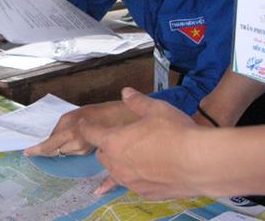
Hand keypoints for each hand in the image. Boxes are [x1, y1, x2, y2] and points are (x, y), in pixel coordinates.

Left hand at [24, 100, 133, 156]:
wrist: (112, 120)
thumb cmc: (89, 114)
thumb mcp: (69, 116)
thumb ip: (57, 129)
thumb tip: (48, 140)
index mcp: (69, 132)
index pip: (48, 146)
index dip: (36, 150)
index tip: (26, 152)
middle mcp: (75, 145)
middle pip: (54, 152)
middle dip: (47, 148)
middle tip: (44, 142)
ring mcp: (81, 151)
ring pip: (62, 152)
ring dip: (60, 146)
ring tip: (70, 133)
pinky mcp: (86, 154)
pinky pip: (71, 152)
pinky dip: (68, 147)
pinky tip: (76, 138)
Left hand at [81, 88, 197, 199]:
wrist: (201, 163)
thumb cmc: (176, 132)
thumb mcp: (156, 109)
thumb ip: (137, 101)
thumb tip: (126, 92)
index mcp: (114, 141)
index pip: (91, 133)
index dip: (85, 127)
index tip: (82, 125)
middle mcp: (117, 164)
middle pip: (103, 155)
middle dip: (106, 146)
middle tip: (118, 138)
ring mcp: (130, 181)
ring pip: (116, 171)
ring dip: (119, 163)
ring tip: (132, 156)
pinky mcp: (145, 193)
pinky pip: (133, 184)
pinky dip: (135, 177)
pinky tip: (147, 172)